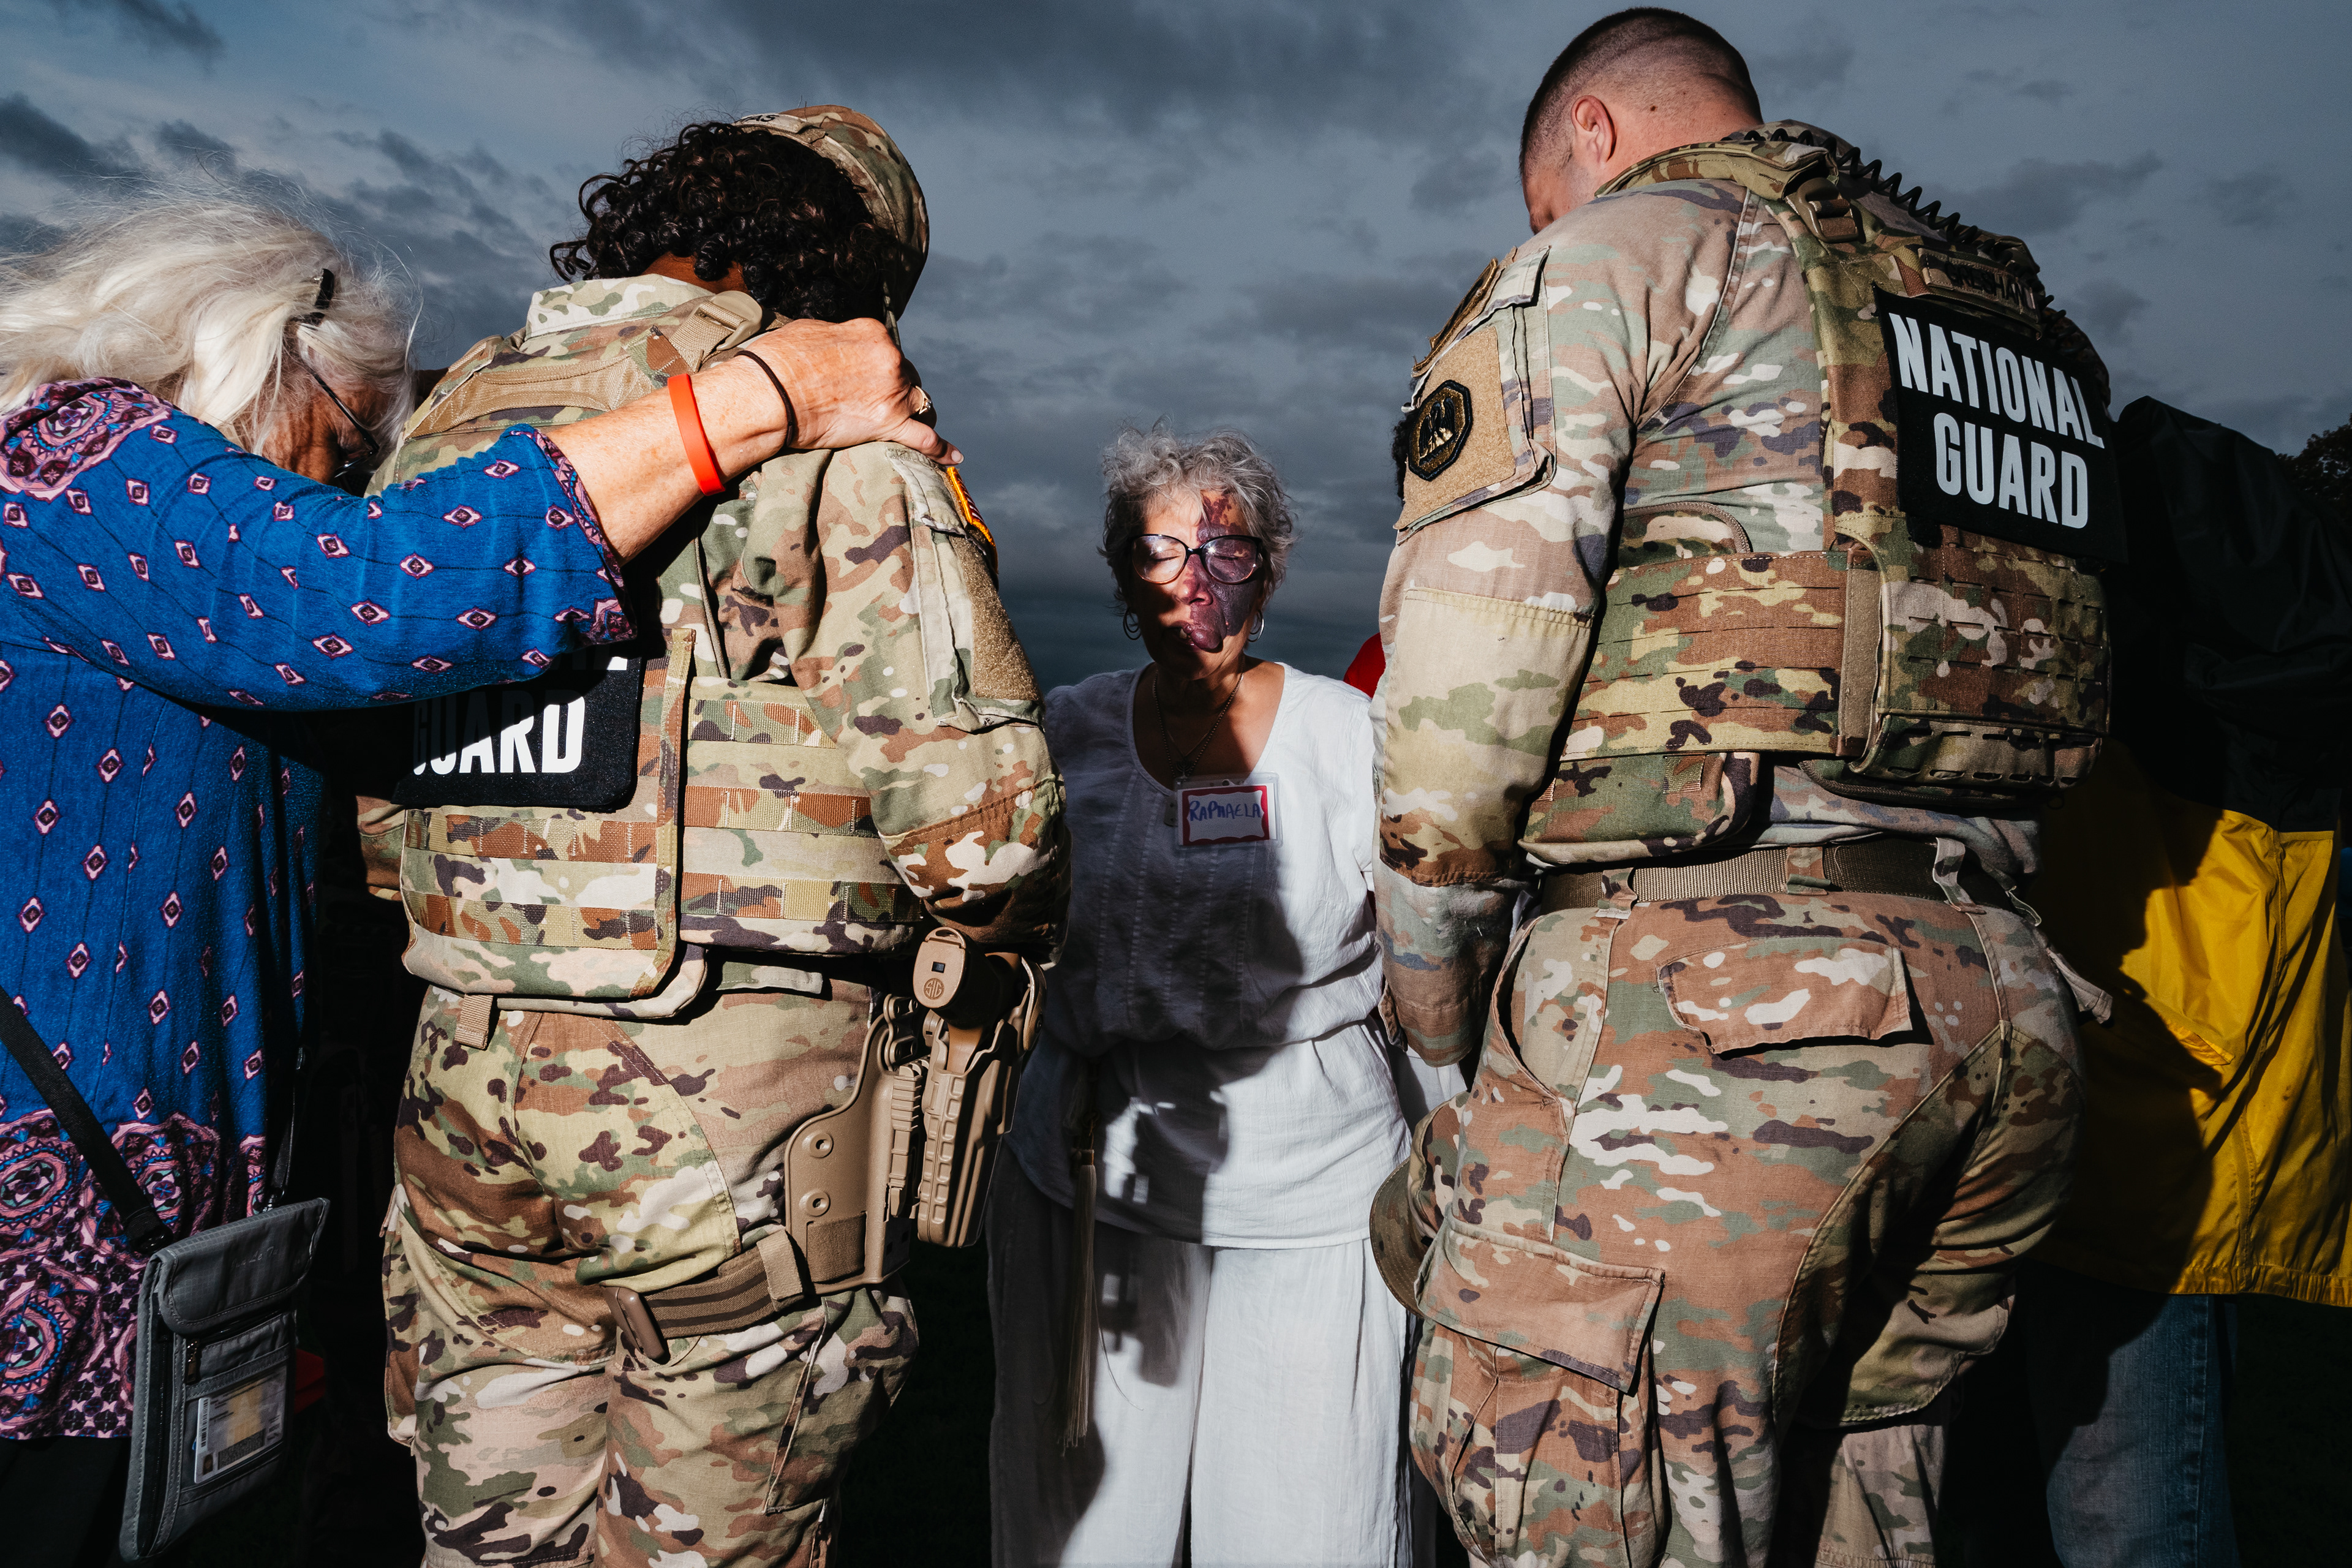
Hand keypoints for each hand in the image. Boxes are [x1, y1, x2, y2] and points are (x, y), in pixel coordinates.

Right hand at [734, 318, 961, 463]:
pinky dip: (940, 449)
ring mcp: (894, 392)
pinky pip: (925, 438)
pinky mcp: (889, 424)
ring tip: (910, 424)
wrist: (770, 393)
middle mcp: (890, 359)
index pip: (888, 350)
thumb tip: (838, 346)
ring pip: (920, 402)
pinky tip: (953, 458)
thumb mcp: (811, 332)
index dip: (879, 368)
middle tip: (878, 403)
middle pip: (907, 376)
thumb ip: (837, 339)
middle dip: (897, 389)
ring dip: (915, 412)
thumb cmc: (779, 362)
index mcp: (873, 333)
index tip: (869, 379)